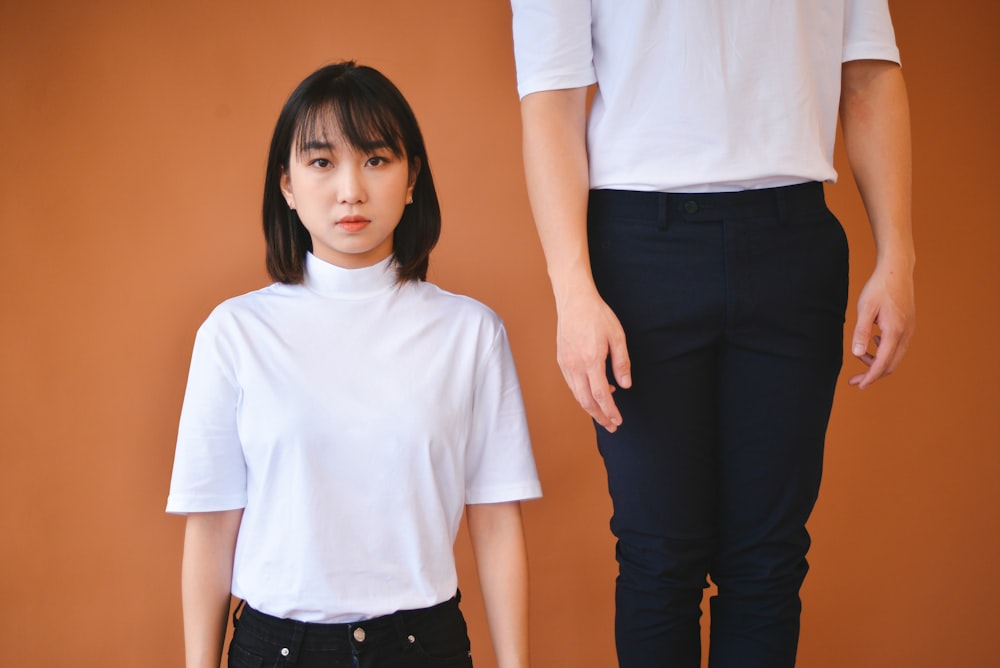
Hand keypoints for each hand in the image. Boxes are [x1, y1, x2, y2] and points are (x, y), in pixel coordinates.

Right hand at [554, 288, 630, 430]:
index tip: (618, 421)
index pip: (601, 395)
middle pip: (586, 401)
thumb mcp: (617, 337)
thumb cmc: (598, 316)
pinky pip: (572, 384)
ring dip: (591, 407)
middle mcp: (576, 365)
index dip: (610, 411)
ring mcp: (566, 364)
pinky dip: (583, 394)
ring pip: (577, 395)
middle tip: (611, 426)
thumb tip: (625, 386)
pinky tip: (595, 392)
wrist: (574, 301)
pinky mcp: (562, 360)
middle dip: (600, 416)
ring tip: (604, 414)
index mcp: (591, 360)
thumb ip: (621, 363)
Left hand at [848, 258, 914, 388]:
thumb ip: (861, 332)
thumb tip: (857, 354)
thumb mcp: (865, 309)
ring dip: (878, 362)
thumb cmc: (879, 287)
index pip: (882, 363)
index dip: (870, 377)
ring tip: (860, 356)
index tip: (859, 385)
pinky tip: (872, 343)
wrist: (897, 270)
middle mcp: (905, 334)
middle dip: (872, 374)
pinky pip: (897, 347)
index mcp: (894, 332)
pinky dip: (884, 352)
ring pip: (895, 357)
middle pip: (891, 364)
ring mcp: (909, 330)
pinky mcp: (908, 325)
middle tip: (854, 380)